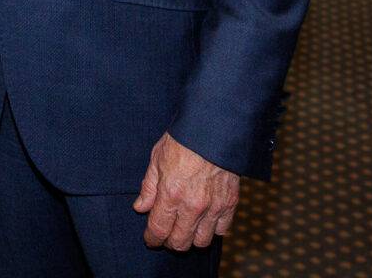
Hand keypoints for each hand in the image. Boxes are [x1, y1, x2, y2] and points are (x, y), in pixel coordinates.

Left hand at [133, 132, 239, 250]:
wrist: (213, 129)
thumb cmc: (182, 140)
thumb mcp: (157, 158)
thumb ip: (148, 187)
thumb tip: (140, 207)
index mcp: (171, 193)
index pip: (159, 229)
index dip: (152, 239)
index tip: (150, 239)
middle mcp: (193, 205)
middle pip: (180, 242)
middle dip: (170, 242)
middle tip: (166, 234)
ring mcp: (213, 206)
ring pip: (201, 241)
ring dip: (191, 239)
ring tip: (186, 229)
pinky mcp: (230, 203)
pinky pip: (222, 230)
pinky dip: (213, 230)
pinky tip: (205, 221)